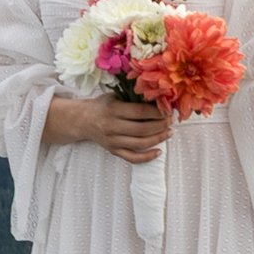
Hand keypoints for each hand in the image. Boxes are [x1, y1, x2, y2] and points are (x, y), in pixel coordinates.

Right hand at [47, 94, 172, 163]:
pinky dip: (146, 157)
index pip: (140, 112)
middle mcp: (112, 126)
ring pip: (140, 143)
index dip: (157, 112)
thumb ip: (132, 97)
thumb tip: (158, 98)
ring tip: (168, 132)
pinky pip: (132, 157)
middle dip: (160, 125)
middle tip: (170, 121)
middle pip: (142, 129)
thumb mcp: (114, 96)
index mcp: (113, 109)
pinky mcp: (113, 150)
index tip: (168, 110)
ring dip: (158, 138)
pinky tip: (158, 152)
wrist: (83, 120)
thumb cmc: (103, 106)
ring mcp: (112, 140)